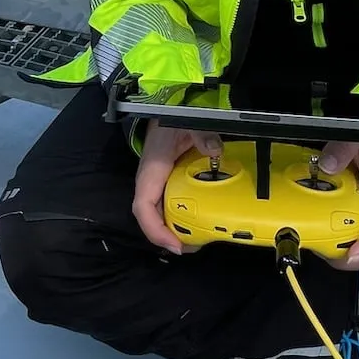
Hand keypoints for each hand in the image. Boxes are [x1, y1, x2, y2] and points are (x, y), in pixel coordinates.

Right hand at [133, 121, 222, 253]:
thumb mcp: (188, 123)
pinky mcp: (166, 184)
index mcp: (152, 171)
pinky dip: (180, 218)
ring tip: (198, 240)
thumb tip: (215, 151)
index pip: (144, 207)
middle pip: (151, 218)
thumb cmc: (171, 119)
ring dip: (174, 230)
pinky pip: (168, 206)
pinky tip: (198, 222)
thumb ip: (201, 135)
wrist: (165, 111)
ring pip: (159, 215)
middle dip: (168, 237)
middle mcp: (150, 182)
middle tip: (194, 247)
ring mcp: (157, 185)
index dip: (156, 230)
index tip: (176, 245)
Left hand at [317, 138, 358, 270]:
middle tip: (324, 252)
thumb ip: (344, 148)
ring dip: (340, 247)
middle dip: (351, 256)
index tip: (352, 255)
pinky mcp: (355, 204)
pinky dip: (332, 231)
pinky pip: (347, 225)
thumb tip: (327, 166)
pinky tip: (315, 226)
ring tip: (316, 242)